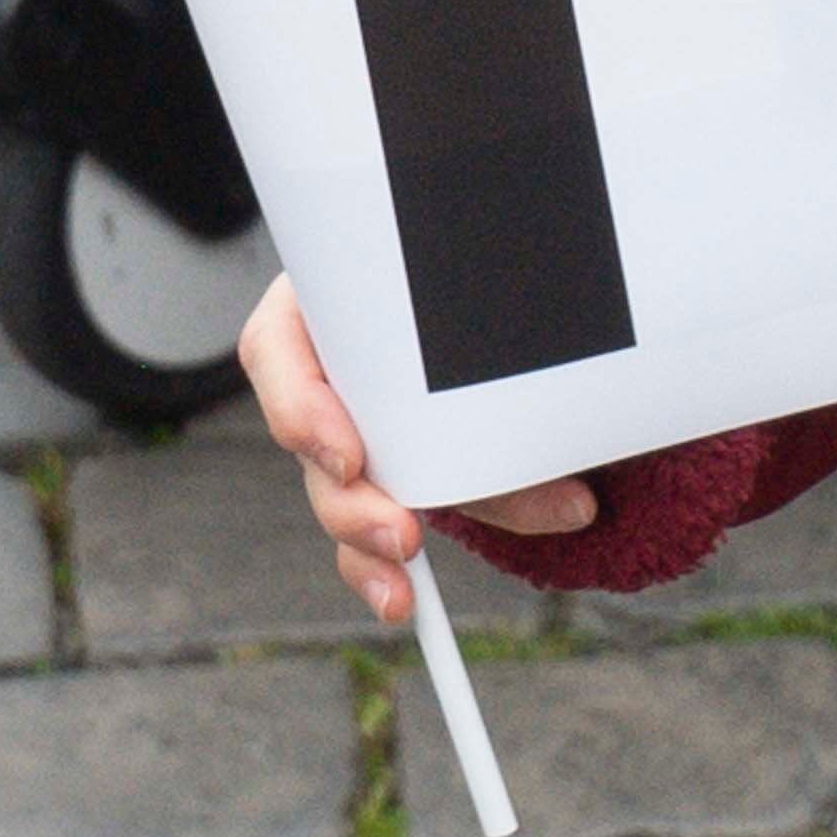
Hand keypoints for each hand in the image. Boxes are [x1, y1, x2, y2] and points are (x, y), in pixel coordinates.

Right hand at [241, 274, 590, 630]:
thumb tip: (557, 323)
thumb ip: (486, 277)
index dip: (303, 407)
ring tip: (408, 593)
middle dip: (353, 505)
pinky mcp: (389, 465)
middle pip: (313, 443)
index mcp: (328, 289)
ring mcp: (357, 415)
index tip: (350, 456)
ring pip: (350, 495)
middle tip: (403, 535)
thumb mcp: (483, 249)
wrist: (526, 243)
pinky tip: (406, 600)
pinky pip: (377, 522)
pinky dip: (392, 568)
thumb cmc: (497, 237)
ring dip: (378, 550)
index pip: (278, 347)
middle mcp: (333, 357)